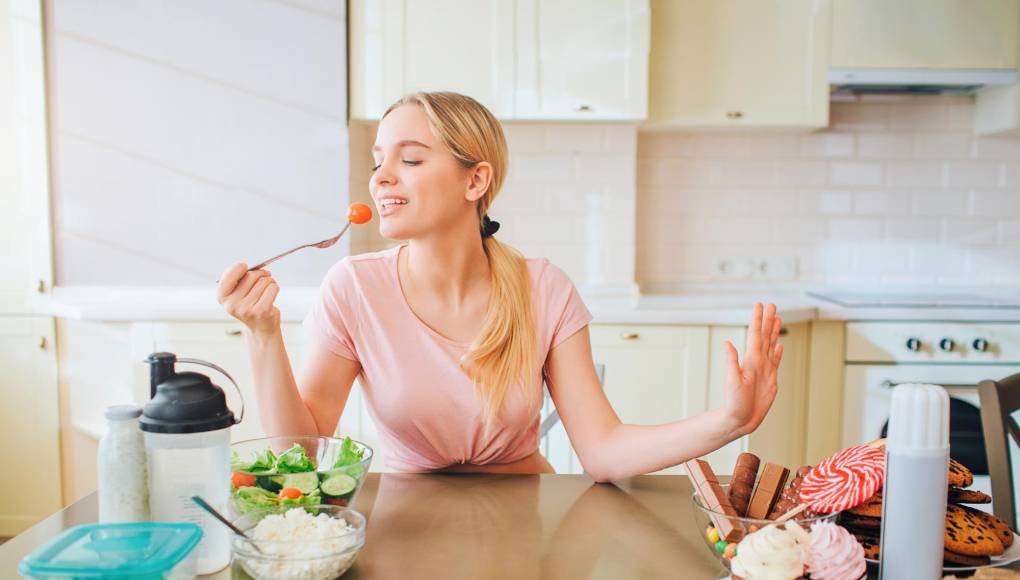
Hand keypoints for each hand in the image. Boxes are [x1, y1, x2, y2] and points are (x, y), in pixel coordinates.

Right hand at [217, 263, 280, 334]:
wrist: (260, 328)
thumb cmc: (249, 305)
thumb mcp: (238, 292)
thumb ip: (240, 278)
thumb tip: (255, 266)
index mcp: (222, 297)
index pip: (229, 275)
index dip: (239, 267)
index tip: (245, 266)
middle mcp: (232, 305)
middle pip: (250, 276)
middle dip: (260, 273)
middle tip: (263, 276)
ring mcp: (246, 309)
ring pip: (264, 281)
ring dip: (269, 281)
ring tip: (266, 289)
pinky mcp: (262, 311)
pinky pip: (272, 288)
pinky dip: (275, 287)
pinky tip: (271, 294)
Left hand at [721, 303, 782, 437]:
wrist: (739, 419)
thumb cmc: (734, 403)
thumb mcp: (732, 381)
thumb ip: (731, 362)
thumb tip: (726, 343)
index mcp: (750, 360)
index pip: (755, 335)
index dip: (758, 319)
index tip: (760, 305)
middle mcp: (758, 362)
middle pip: (764, 336)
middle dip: (768, 320)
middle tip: (771, 305)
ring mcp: (764, 370)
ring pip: (771, 345)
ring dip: (774, 331)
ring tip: (776, 318)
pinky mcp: (770, 379)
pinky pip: (775, 361)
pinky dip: (778, 352)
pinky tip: (779, 345)